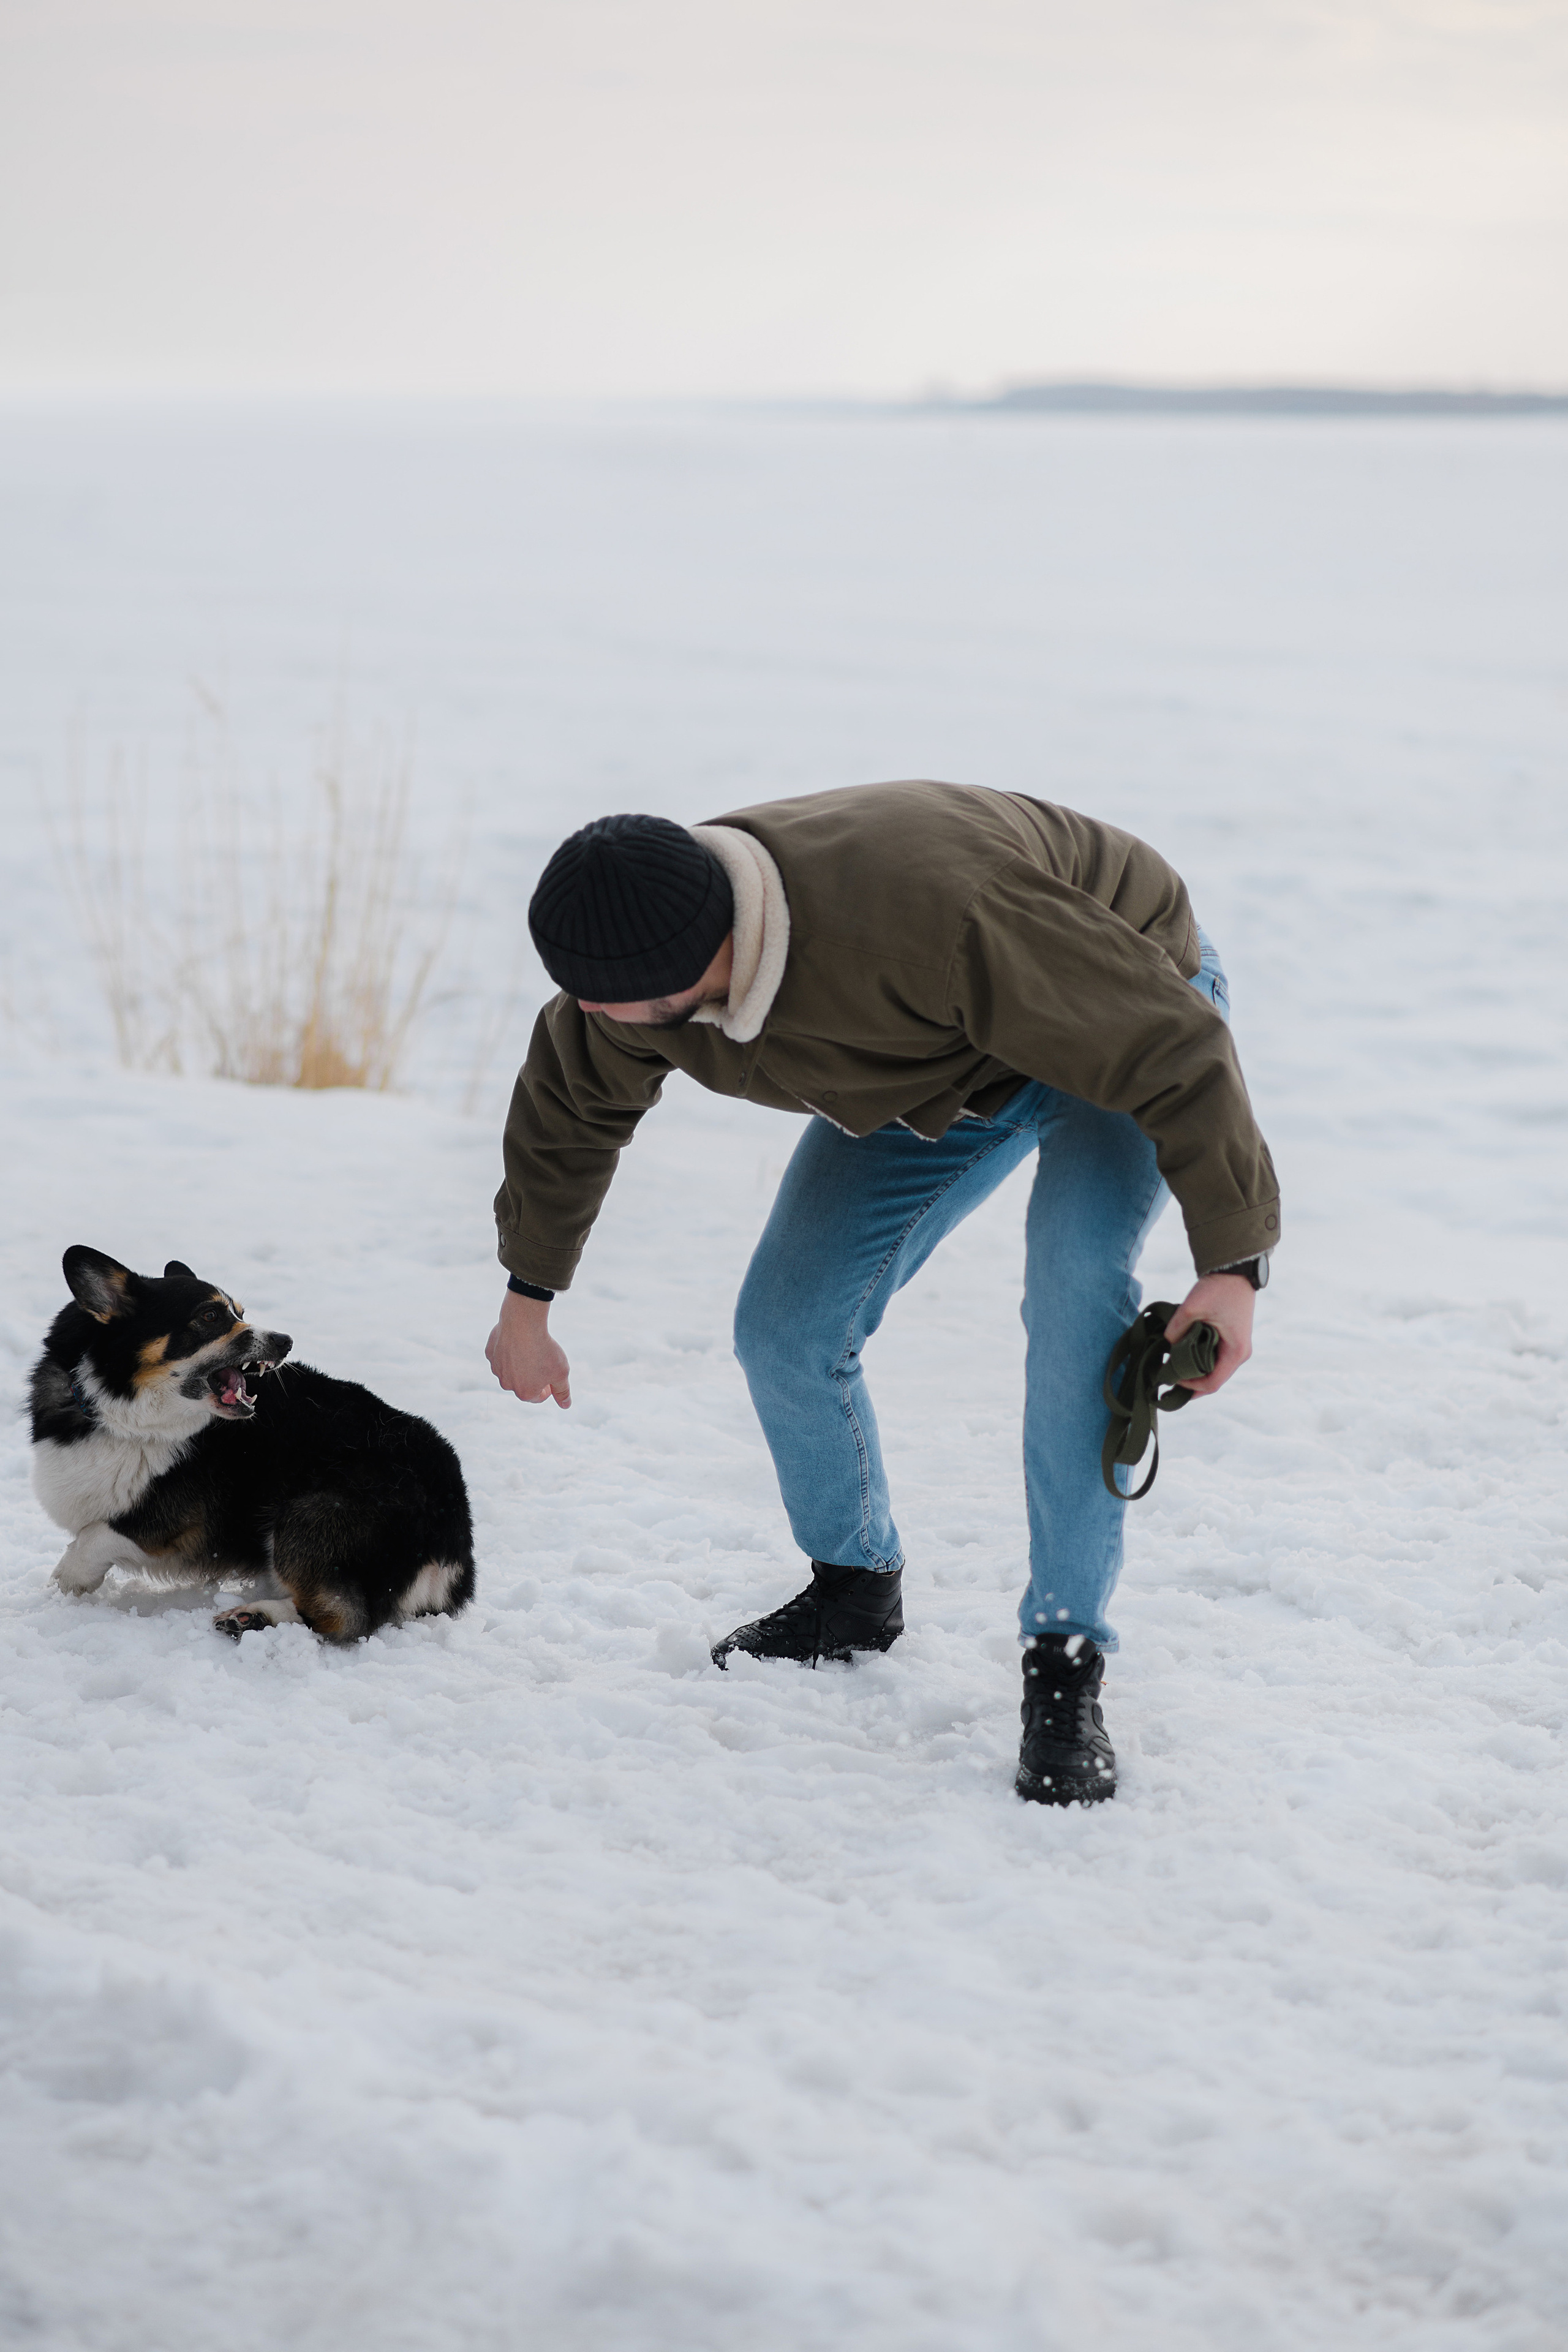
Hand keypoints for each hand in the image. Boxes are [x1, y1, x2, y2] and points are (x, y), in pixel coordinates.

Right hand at [486, 1289, 571, 1407]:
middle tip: (543, 1360)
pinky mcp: (490, 1353)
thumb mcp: (561, 1373)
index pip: (538, 1396)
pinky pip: (501, 1354)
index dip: (548, 1387)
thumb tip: (566, 1405)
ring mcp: (496, 1369)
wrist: (523, 1324)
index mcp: (524, 1393)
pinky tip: (518, 1340)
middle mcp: (507, 1384)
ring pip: (510, 1369)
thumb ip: (563, 1391)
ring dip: (520, 1363)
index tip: (553, 1374)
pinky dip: (508, 1350)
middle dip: (532, 1376)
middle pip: (522, 1383)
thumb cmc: (544, 1350)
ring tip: (531, 1348)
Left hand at [1165, 1272, 1254, 1396]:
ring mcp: (1236, 1346)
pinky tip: (1181, 1357)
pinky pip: (1214, 1358)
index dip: (1190, 1387)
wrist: (1234, 1270)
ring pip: (1214, 1369)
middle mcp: (1239, 1353)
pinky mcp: (1231, 1338)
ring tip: (1172, 1370)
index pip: (1212, 1383)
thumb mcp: (1192, 1308)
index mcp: (1235, 1351)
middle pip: (1213, 1379)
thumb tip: (1167, 1344)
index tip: (1170, 1379)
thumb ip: (1177, 1329)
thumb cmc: (1218, 1289)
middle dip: (1191, 1382)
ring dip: (1194, 1372)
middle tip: (1167, 1379)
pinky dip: (1198, 1361)